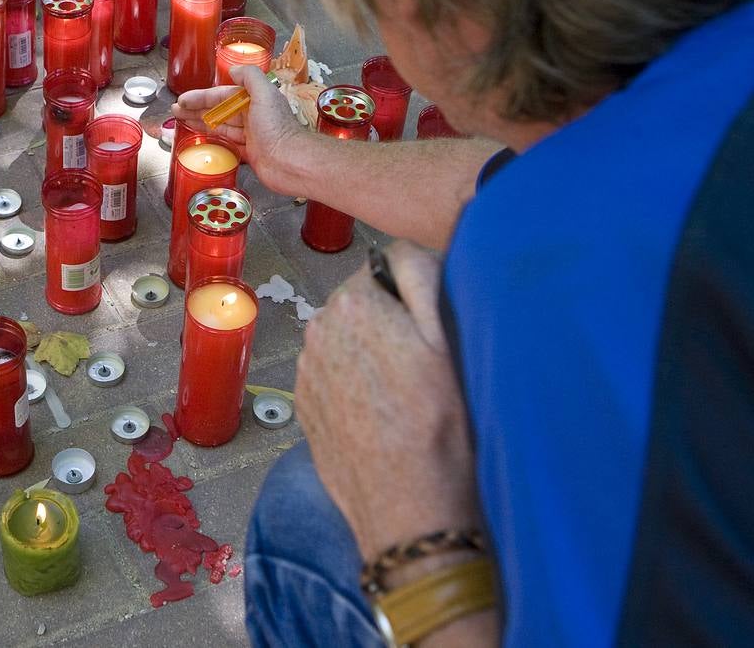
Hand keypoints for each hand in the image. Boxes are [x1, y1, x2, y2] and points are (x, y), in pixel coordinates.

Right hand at [172, 65, 305, 191]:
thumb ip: (250, 77)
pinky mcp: (249, 154)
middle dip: (196, 110)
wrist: (290, 162)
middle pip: (219, 110)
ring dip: (201, 123)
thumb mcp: (265, 94)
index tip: (183, 100)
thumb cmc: (277, 128)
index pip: (222, 95)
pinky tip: (201, 140)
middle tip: (176, 112)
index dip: (201, 97)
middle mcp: (252, 116)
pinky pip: (227, 144)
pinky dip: (213, 141)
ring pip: (220, 126)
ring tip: (181, 122)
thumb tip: (233, 70)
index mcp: (255, 100)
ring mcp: (250, 136)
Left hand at [295, 240, 481, 561]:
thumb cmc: (439, 427)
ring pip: (348, 338)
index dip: (416, 293)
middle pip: (364, 302)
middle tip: (427, 361)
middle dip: (392, 321)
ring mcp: (307, 370)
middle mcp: (318, 330)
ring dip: (374, 352)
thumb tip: (403, 242)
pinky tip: (385, 412)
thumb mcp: (446, 336)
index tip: (434, 324)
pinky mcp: (306, 405)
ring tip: (407, 392)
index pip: (386, 266)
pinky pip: (336, 374)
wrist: (408, 510)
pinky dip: (357, 384)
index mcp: (354, 303)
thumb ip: (421, 273)